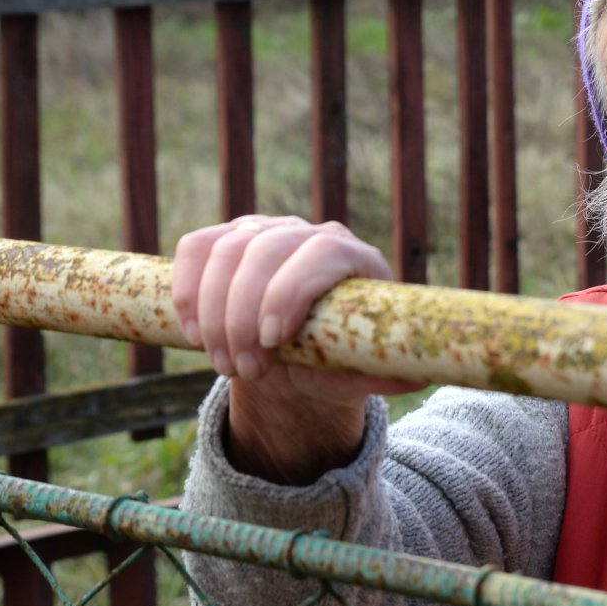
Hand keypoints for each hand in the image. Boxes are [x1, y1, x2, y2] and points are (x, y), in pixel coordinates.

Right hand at [171, 216, 419, 482]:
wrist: (293, 360)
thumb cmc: (332, 361)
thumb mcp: (358, 370)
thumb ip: (386, 371)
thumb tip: (420, 375)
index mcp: (354, 257)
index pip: (322, 252)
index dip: (291, 291)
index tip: (274, 341)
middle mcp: (310, 233)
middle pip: (266, 249)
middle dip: (244, 314)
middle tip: (243, 370)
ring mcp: (265, 230)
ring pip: (226, 250)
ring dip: (213, 312)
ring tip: (223, 363)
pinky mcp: (225, 238)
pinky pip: (196, 248)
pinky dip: (186, 290)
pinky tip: (193, 333)